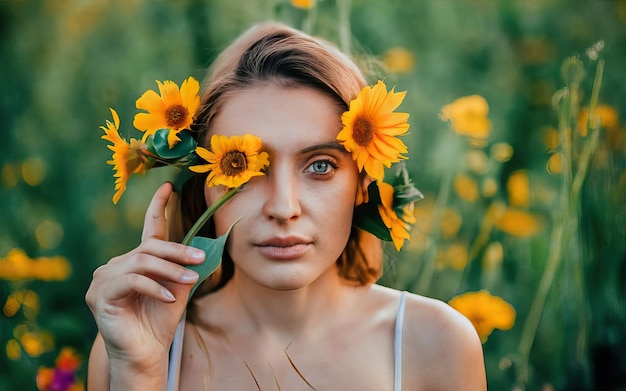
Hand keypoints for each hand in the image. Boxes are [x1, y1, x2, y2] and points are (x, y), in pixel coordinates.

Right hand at [85, 182, 203, 371]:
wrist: (145, 352)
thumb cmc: (160, 321)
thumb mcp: (178, 289)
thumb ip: (185, 268)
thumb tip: (204, 249)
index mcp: (136, 261)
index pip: (149, 230)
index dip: (158, 207)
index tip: (168, 187)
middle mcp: (117, 265)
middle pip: (150, 247)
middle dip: (177, 252)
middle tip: (199, 259)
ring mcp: (104, 278)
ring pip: (142, 262)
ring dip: (170, 270)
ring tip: (190, 280)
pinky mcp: (99, 294)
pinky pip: (131, 281)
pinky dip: (154, 287)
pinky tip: (168, 298)